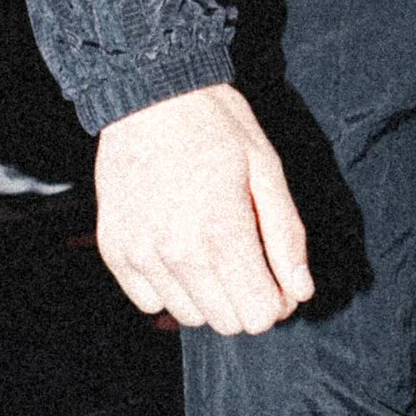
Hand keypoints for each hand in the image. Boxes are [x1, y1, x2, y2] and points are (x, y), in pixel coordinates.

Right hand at [94, 83, 314, 335]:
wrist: (148, 93)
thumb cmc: (215, 124)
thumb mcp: (266, 169)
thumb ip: (286, 236)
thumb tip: (301, 291)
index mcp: (222, 232)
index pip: (259, 316)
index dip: (277, 301)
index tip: (277, 277)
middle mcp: (177, 252)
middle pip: (226, 322)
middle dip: (246, 300)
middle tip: (247, 260)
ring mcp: (140, 253)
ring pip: (189, 316)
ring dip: (208, 295)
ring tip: (209, 247)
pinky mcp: (114, 250)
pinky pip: (149, 301)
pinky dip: (168, 286)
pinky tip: (177, 249)